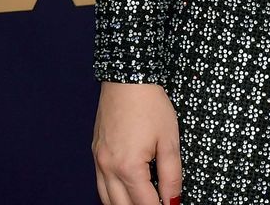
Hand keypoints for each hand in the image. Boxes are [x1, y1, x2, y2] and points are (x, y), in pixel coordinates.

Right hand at [92, 82, 181, 204]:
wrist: (126, 77)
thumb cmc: (149, 105)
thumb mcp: (169, 141)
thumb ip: (172, 176)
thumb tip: (173, 200)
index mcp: (128, 167)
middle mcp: (108, 167)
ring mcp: (99, 160)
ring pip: (107, 200)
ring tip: (143, 202)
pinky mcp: (96, 152)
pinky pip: (100, 184)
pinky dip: (113, 195)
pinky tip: (126, 194)